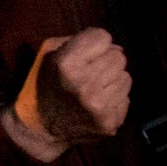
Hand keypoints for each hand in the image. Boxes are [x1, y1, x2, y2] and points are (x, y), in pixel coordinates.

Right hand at [6, 29, 129, 159]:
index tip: (85, 54)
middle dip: (105, 61)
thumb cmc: (46, 85)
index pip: (103, 36)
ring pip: (125, 77)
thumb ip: (81, 41)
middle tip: (90, 73)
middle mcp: (85, 85)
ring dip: (112, 81)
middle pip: (118, 57)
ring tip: (94, 89)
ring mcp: (99, 106)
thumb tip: (117, 48)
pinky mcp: (110, 122)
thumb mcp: (50, 55)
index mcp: (67, 64)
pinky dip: (114, 100)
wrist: (41, 128)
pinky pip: (125, 99)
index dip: (94, 43)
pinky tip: (97, 104)